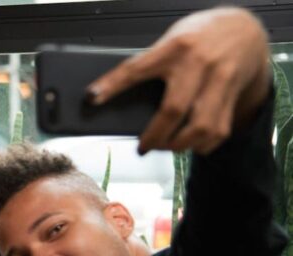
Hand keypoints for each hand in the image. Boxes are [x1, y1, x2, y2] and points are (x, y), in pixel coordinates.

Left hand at [88, 7, 270, 154]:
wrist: (244, 28)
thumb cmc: (199, 36)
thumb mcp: (170, 40)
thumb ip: (151, 64)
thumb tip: (115, 96)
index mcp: (174, 47)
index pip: (137, 68)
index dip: (112, 84)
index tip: (92, 97)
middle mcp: (198, 64)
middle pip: (173, 109)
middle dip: (155, 136)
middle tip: (143, 147)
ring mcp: (219, 81)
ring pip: (201, 126)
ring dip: (179, 146)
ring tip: (166, 146)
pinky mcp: (233, 96)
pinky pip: (219, 130)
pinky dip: (202, 145)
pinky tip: (190, 145)